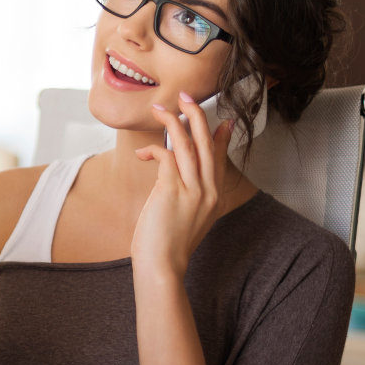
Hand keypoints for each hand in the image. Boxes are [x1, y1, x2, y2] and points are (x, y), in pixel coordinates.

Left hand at [131, 91, 233, 277]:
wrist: (162, 267)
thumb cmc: (167, 246)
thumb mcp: (186, 220)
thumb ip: (189, 198)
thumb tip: (179, 181)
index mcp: (214, 198)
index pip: (221, 159)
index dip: (221, 137)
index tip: (223, 120)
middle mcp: (208, 191)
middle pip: (207, 143)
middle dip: (197, 115)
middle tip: (186, 96)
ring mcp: (193, 190)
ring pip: (189, 144)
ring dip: (173, 121)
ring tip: (160, 109)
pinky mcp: (172, 191)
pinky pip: (167, 156)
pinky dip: (154, 150)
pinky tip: (142, 154)